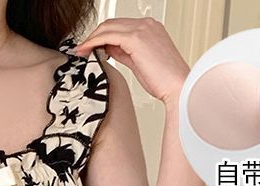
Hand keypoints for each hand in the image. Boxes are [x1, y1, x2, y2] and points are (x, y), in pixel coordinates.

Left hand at [73, 17, 189, 106]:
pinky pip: (108, 36)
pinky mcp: (136, 38)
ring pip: (108, 27)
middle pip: (111, 23)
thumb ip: (124, 53)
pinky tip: (87, 51)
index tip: (90, 48)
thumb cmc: (163, 81)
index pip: (119, 26)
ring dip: (91, 38)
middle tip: (82, 50)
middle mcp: (147, 25)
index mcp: (150, 28)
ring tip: (82, 51)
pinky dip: (94, 42)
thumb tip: (109, 49)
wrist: (177, 87)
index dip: (102, 36)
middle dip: (94, 36)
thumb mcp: (139, 63)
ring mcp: (142, 29)